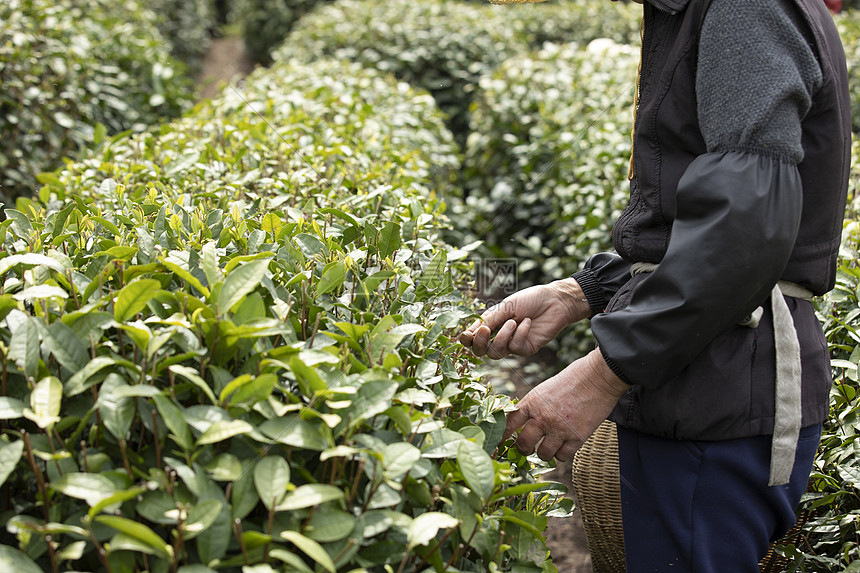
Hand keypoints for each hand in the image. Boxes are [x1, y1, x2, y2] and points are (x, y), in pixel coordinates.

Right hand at [459, 277, 589, 358]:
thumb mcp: (505, 307)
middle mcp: (499, 336)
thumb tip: (468, 334)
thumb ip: (488, 320)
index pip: (473, 339)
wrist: (555, 301)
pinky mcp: (526, 349)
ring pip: (496, 353)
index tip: (465, 335)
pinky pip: (515, 348)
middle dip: (480, 343)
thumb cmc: (530, 300)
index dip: (467, 340)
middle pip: (481, 351)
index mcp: (491, 324)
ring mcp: (512, 344)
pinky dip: (520, 334)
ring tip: (514, 321)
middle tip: (484, 330)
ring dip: (502, 336)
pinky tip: (527, 322)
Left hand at [502, 349, 629, 461]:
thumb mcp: (544, 389)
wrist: (599, 377)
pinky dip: (562, 453)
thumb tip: (522, 424)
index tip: (499, 444)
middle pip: (523, 444)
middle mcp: (542, 417)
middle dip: (523, 449)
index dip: (502, 437)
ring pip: (542, 454)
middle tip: (527, 448)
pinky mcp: (577, 437)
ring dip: (544, 452)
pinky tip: (564, 445)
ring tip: (549, 445)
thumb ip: (533, 407)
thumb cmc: (572, 379)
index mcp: (532, 402)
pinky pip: (562, 456)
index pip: (509, 424)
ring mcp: (559, 429)